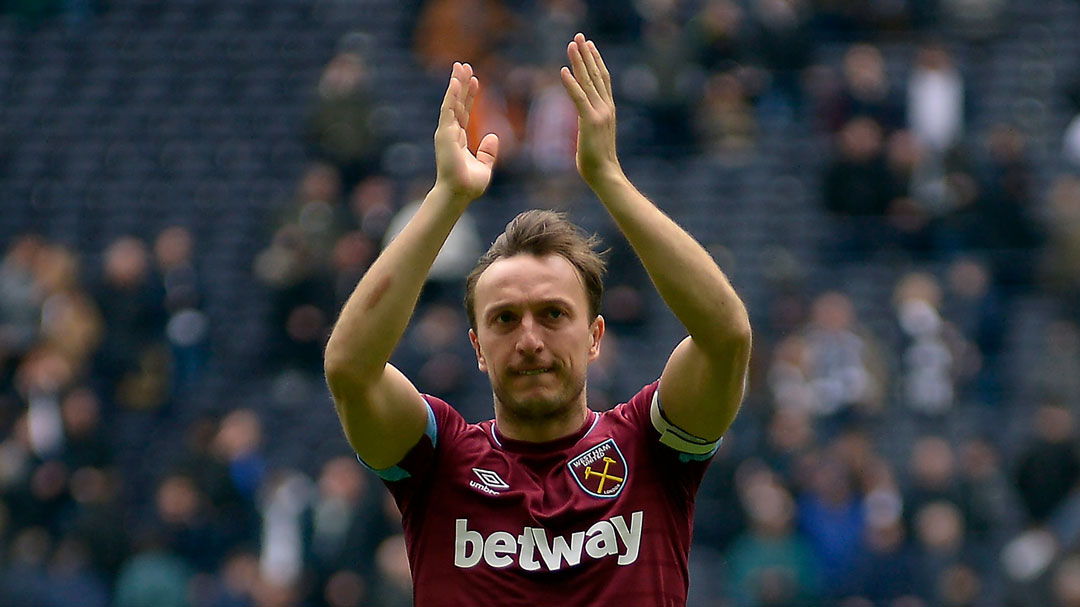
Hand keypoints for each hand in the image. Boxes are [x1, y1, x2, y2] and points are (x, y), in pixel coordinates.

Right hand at [434, 62, 499, 201]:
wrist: (458, 194)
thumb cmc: (468, 185)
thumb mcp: (484, 166)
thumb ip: (488, 152)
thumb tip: (493, 137)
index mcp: (458, 139)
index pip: (464, 112)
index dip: (469, 96)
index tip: (476, 80)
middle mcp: (450, 133)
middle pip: (456, 103)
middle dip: (460, 84)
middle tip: (464, 65)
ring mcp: (446, 132)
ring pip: (451, 102)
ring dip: (455, 84)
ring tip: (459, 67)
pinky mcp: (445, 134)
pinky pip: (448, 110)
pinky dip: (451, 96)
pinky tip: (455, 82)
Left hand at [561, 33, 621, 187]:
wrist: (606, 175)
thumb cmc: (598, 162)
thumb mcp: (594, 136)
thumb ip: (591, 123)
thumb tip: (584, 120)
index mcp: (608, 110)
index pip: (602, 79)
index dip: (595, 61)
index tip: (589, 45)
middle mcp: (606, 107)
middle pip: (596, 74)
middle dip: (587, 54)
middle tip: (580, 36)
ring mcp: (599, 113)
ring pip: (588, 81)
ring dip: (579, 61)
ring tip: (572, 44)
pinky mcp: (589, 122)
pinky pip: (578, 98)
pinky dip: (571, 83)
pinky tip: (563, 70)